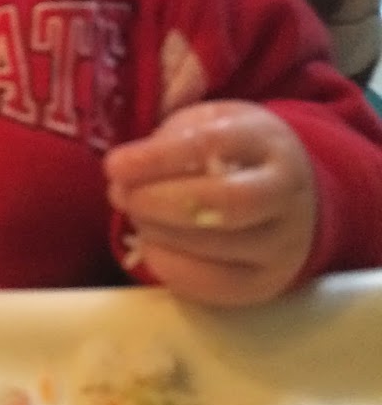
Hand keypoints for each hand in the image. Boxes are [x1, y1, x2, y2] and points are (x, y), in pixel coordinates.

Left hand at [104, 100, 317, 307]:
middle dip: (158, 200)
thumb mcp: (208, 119)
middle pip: (223, 202)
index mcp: (266, 141)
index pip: (211, 145)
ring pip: (219, 245)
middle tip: (119, 194)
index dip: (157, 158)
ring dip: (159, 231)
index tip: (115, 165)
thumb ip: (171, 121)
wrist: (289, 196)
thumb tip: (137, 144)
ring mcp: (283, 242)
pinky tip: (150, 245)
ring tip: (134, 215)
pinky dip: (171, 266)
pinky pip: (215, 284)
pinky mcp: (268, 283)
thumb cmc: (232, 152)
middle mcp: (285, 193)